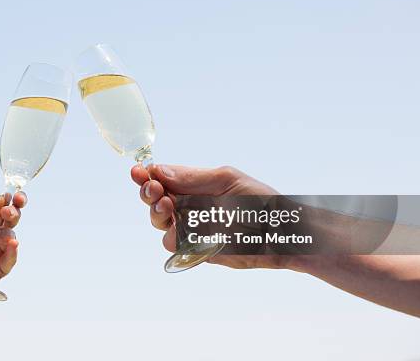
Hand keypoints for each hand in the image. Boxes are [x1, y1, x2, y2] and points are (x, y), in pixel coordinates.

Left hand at [0, 193, 26, 299]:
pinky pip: (9, 260)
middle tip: (7, 213)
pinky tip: (12, 244)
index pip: (5, 205)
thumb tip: (2, 201)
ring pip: (11, 238)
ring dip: (5, 233)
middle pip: (12, 220)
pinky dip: (12, 252)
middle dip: (13, 214)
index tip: (16, 197)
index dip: (14, 199)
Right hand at [130, 164, 299, 269]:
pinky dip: (174, 236)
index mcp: (192, 185)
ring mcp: (191, 228)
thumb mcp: (226, 179)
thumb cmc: (259, 200)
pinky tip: (181, 229)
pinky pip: (175, 244)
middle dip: (149, 193)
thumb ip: (193, 177)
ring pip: (160, 223)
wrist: (281, 233)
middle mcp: (187, 206)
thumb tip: (160, 171)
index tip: (138, 171)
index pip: (161, 177)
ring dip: (158, 213)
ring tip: (168, 205)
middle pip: (154, 200)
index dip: (146, 174)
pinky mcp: (196, 249)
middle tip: (154, 189)